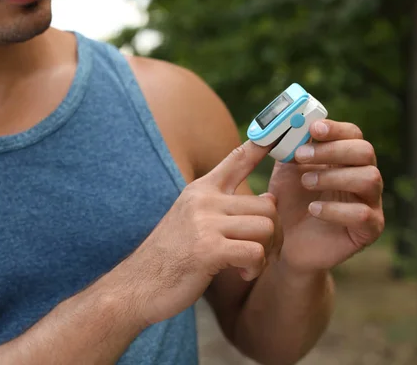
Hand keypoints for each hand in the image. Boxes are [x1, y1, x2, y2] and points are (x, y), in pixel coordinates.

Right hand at [122, 141, 281, 325]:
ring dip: (266, 253)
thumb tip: (271, 199)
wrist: (138, 285)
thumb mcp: (192, 219)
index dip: (261, 144)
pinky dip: (255, 267)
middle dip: (274, 234)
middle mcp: (203, 200)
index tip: (277, 131)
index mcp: (201, 190)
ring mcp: (205, 223)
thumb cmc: (172, 255)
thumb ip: (226, 206)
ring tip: (249, 265)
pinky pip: (255, 251)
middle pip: (267, 206)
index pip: (237, 158)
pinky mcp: (208, 249)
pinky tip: (241, 273)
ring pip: (266, 227)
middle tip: (264, 253)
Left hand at [268, 120, 384, 272]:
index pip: (353, 134)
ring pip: (370, 178)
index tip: (313, 128)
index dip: (335, 128)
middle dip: (332, 150)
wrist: (284, 244)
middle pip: (365, 151)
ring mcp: (370, 203)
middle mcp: (363, 176)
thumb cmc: (288, 202)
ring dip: (334, 177)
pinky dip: (336, 209)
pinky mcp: (369, 230)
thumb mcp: (285, 171)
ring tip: (306, 183)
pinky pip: (363, 214)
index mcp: (346, 159)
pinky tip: (313, 210)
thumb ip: (289, 147)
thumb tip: (287, 123)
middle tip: (301, 156)